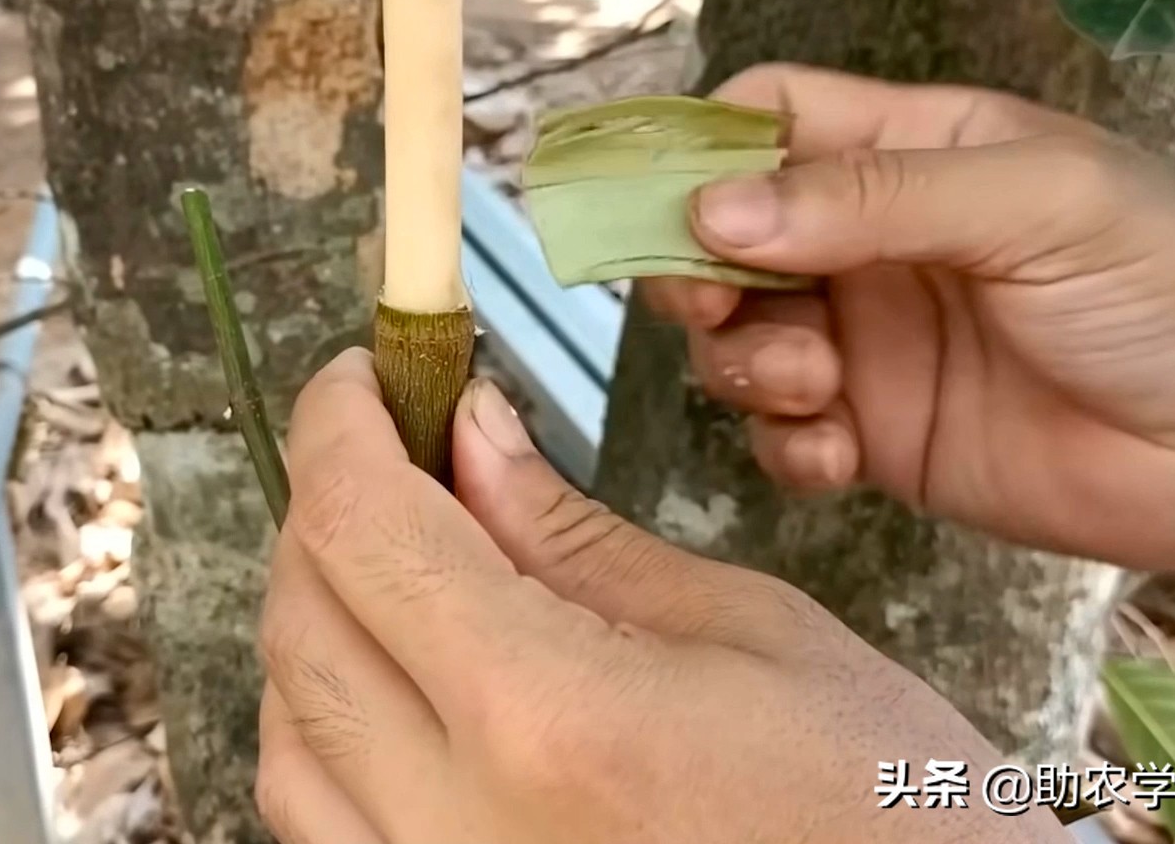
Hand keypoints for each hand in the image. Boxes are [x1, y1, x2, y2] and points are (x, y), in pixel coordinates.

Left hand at [255, 352, 1061, 843]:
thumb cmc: (887, 816)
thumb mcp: (751, 636)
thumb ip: (574, 535)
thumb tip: (466, 432)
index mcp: (546, 718)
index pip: (362, 527)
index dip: (339, 424)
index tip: (364, 376)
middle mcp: (458, 824)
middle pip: (301, 619)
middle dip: (325, 506)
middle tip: (389, 446)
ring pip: (286, 731)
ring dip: (317, 619)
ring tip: (397, 557)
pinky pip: (321, 820)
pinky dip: (327, 729)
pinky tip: (396, 681)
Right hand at [641, 64, 1174, 571]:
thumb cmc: (1173, 288)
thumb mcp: (1036, 202)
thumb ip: (872, 199)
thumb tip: (711, 211)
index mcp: (912, 152)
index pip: (766, 118)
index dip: (695, 146)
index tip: (654, 198)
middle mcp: (873, 243)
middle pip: (720, 235)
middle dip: (692, 270)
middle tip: (710, 304)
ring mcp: (871, 342)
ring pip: (736, 340)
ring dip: (746, 364)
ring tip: (818, 386)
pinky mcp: (879, 438)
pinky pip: (780, 439)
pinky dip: (784, 448)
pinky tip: (841, 457)